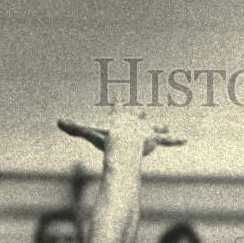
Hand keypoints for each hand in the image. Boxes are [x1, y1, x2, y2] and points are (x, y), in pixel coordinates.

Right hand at [58, 103, 185, 156]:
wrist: (124, 144)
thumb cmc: (106, 139)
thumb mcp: (88, 132)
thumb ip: (73, 127)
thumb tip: (58, 121)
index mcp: (120, 116)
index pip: (117, 108)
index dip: (117, 105)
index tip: (118, 98)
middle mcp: (134, 120)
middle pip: (137, 116)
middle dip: (138, 116)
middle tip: (140, 113)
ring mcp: (145, 129)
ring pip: (152, 128)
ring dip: (157, 128)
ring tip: (164, 128)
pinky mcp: (154, 139)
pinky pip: (166, 140)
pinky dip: (175, 140)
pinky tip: (185, 140)